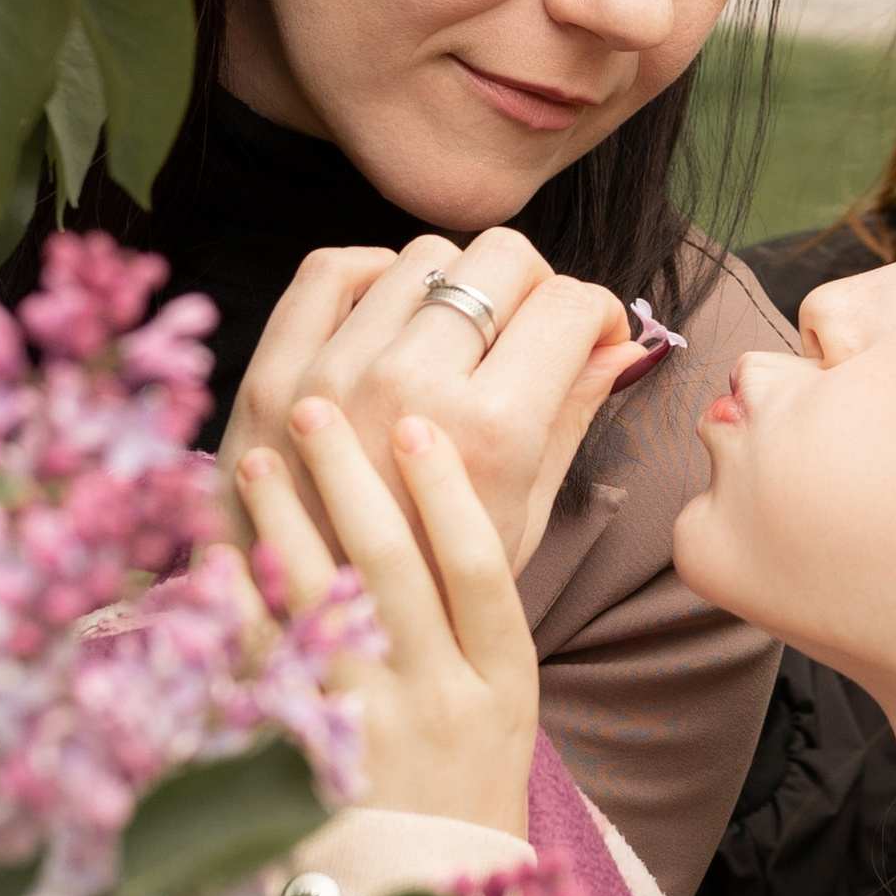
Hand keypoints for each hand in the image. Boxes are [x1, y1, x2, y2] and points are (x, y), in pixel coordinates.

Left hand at [223, 231, 638, 575]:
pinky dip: (369, 273)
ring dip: (455, 283)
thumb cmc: (426, 593)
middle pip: (500, 260)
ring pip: (421, 257)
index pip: (568, 307)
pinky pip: (330, 272)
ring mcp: (333, 376)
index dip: (597, 312)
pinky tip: (389, 315)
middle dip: (534, 285)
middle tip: (530, 332)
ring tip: (457, 337)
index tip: (592, 337)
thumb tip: (623, 346)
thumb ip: (571, 419)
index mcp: (490, 432)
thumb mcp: (519, 521)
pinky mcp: (273, 376)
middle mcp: (411, 388)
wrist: (303, 638)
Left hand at [240, 399, 539, 836]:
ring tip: (259, 461)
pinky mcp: (307, 757)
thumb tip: (513, 478)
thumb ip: (492, 587)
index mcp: (502, 676)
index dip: (446, 492)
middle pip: (394, 569)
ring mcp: (370, 731)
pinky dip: (236, 605)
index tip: (414, 425)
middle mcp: (439, 700)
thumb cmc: (471, 766)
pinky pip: (263, 666)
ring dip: (284, 524)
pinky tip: (215, 554)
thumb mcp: (509, 688)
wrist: (428, 885)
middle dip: (349, 479)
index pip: (478, 567)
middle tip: (315, 412)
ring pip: (323, 608)